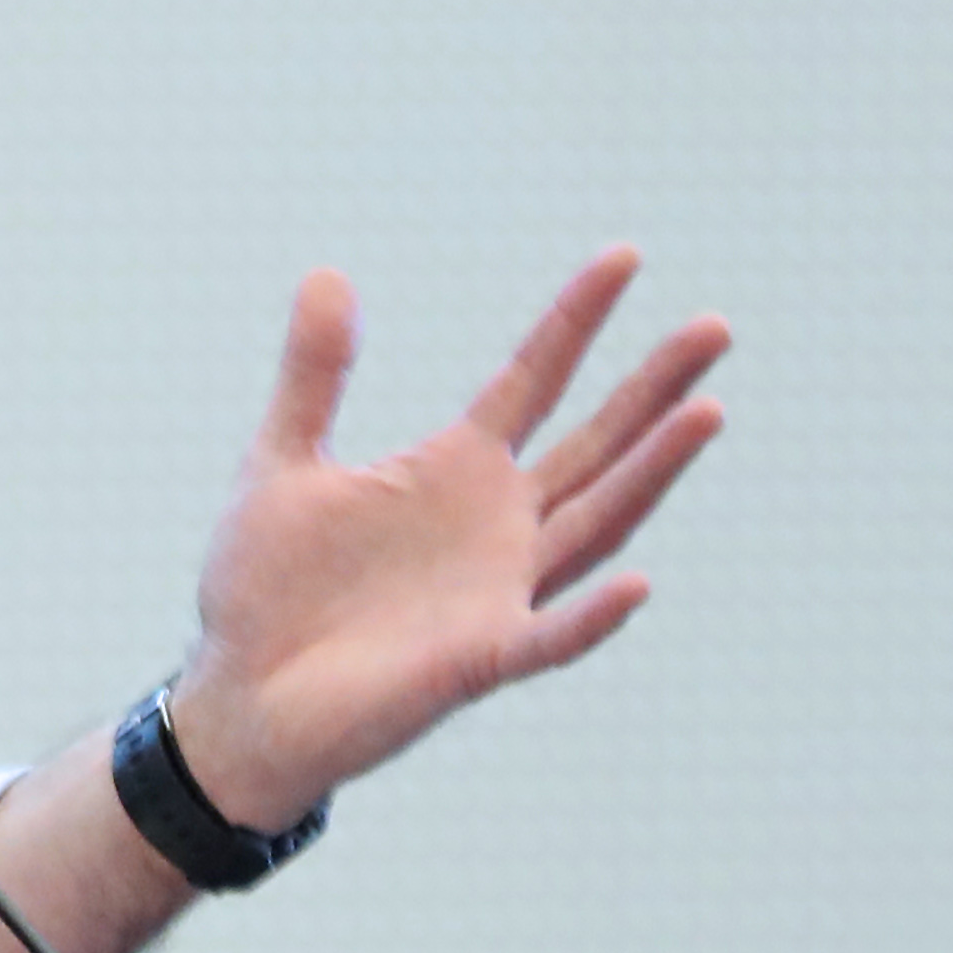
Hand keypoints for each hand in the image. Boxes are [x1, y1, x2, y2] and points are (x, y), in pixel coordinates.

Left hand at [171, 249, 728, 827]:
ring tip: (707, 411)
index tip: (624, 256)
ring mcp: (496, 591)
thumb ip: (313, 376)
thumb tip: (327, 274)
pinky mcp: (477, 659)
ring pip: (596, 524)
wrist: (239, 695)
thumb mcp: (280, 464)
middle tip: (713, 327)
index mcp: (452, 471)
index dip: (574, 321)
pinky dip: (591, 615)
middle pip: (593, 444)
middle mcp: (495, 525)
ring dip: (651, 474)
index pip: (532, 380)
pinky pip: (548, 637)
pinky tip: (637, 584)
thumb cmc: (264, 590)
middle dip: (651, 389)